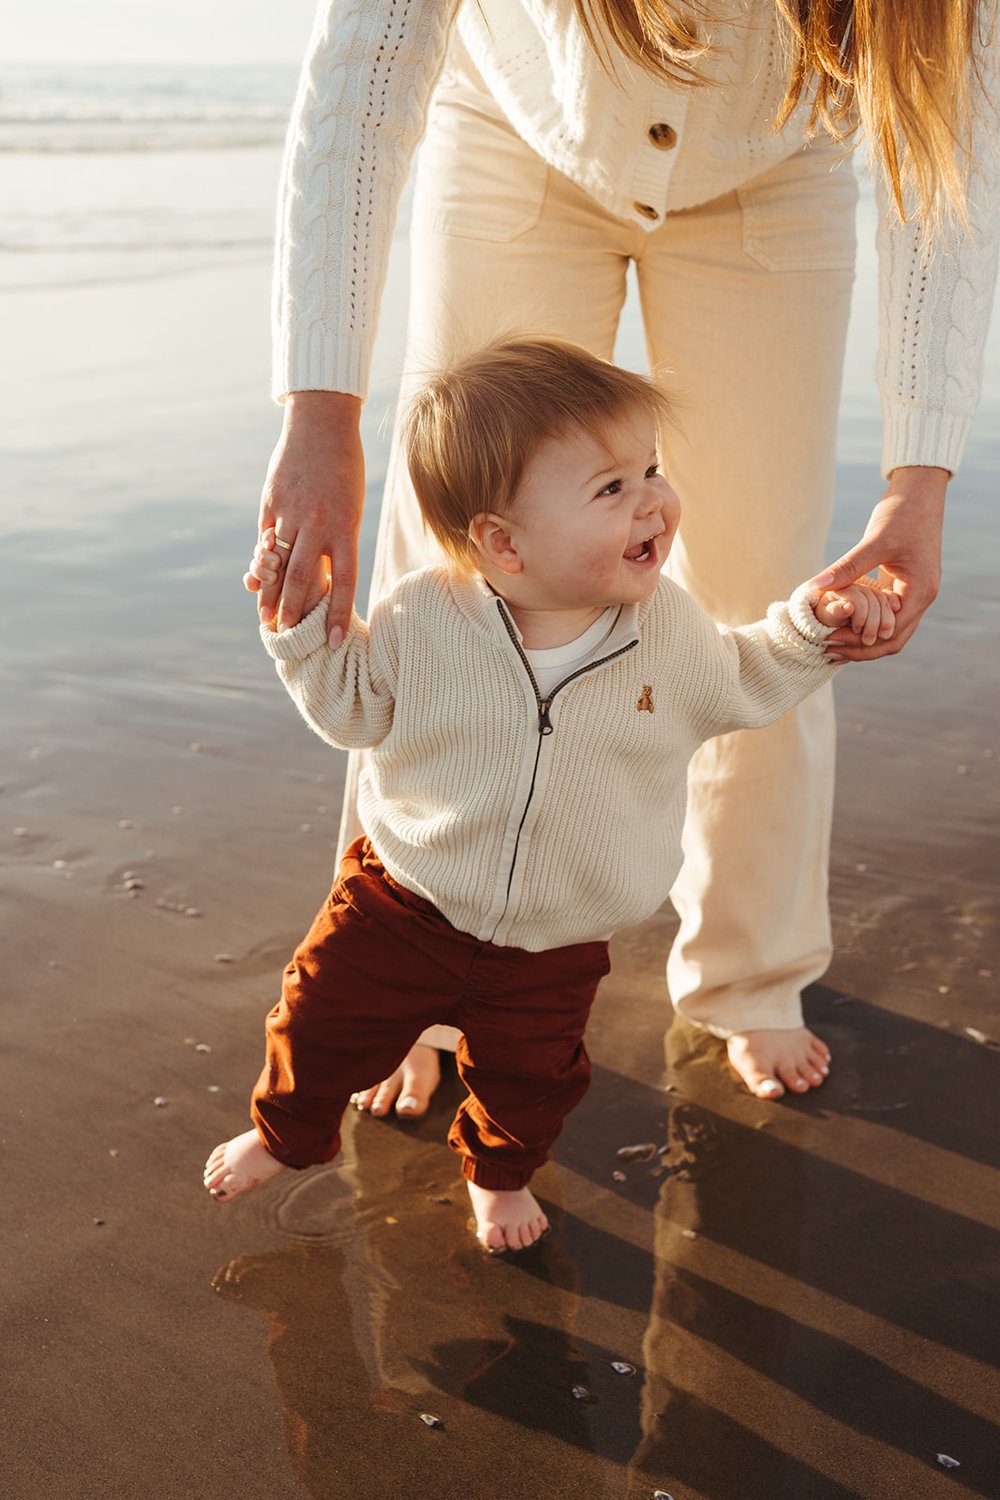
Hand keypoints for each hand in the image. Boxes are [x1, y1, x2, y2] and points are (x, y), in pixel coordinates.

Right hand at [253, 391, 363, 643]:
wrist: (321, 424)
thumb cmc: (344, 470)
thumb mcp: (350, 508)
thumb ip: (335, 542)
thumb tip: (324, 579)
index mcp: (345, 527)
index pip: (344, 581)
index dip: (337, 613)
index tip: (332, 641)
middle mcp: (317, 524)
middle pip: (301, 579)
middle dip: (292, 612)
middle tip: (286, 638)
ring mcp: (290, 513)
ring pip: (277, 563)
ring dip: (270, 595)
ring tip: (266, 620)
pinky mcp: (270, 503)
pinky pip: (264, 540)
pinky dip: (262, 562)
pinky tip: (258, 582)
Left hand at [808, 465, 947, 661]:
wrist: (919, 492)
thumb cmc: (903, 513)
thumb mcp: (874, 541)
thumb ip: (847, 567)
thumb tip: (814, 587)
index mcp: (920, 592)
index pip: (890, 633)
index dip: (860, 643)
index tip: (830, 641)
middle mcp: (919, 597)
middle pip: (891, 639)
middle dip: (860, 649)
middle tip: (827, 650)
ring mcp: (911, 592)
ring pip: (887, 628)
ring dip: (861, 637)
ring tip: (830, 642)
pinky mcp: (900, 584)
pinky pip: (883, 612)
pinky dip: (864, 620)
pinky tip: (841, 621)